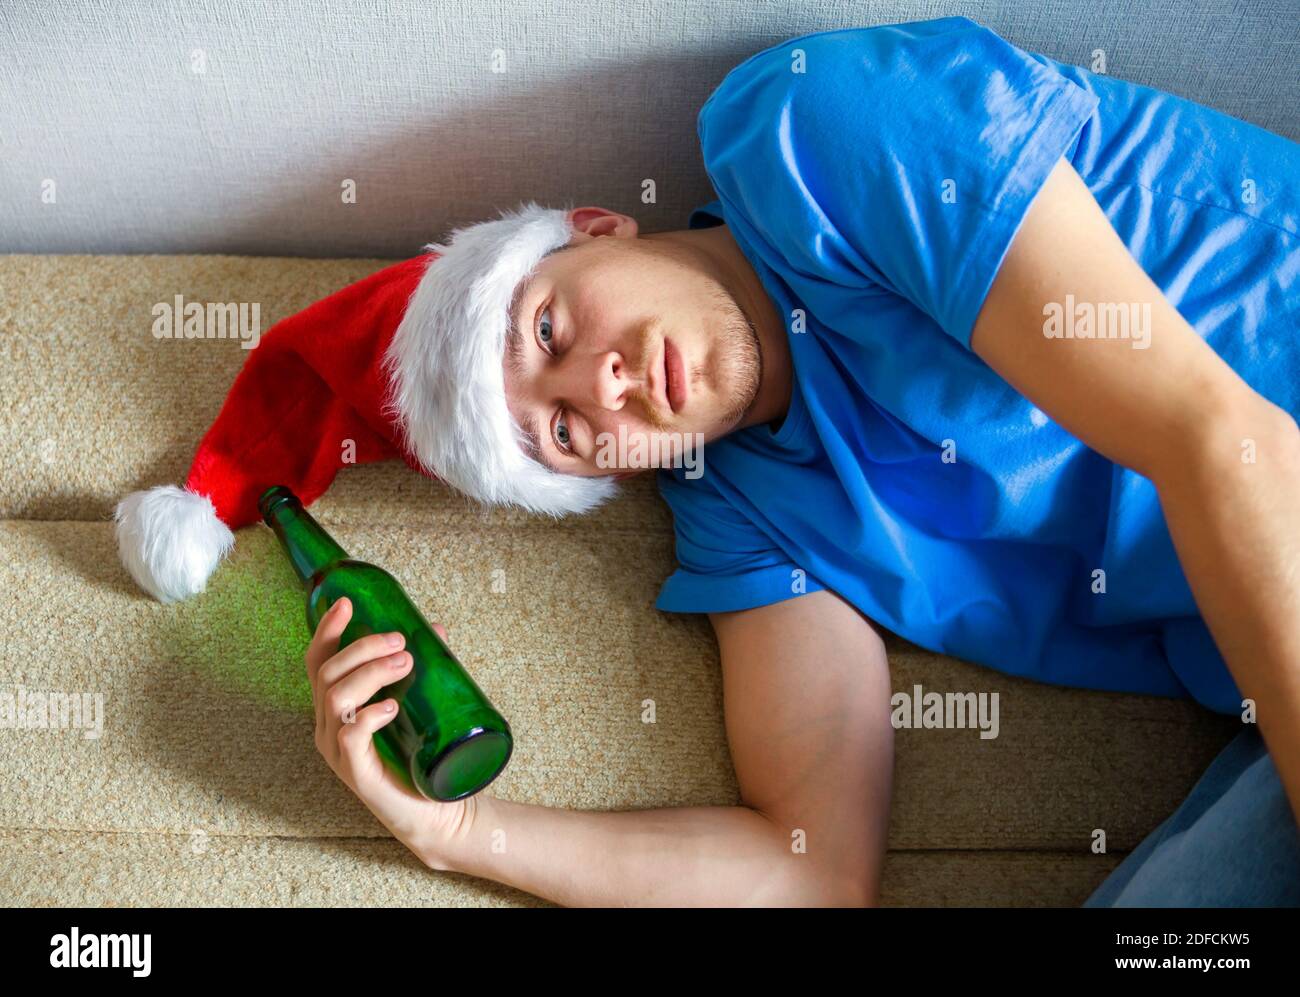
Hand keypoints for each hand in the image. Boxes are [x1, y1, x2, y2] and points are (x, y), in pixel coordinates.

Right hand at [306, 596, 478, 868]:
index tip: (347, 604)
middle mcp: (330, 726)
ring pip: (335, 697)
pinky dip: (370, 715)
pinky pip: (350, 736)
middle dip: (363, 648)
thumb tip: (435, 630)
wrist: (441, 813)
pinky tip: (392, 707)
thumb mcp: (420, 705)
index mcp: (339, 708)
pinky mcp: (356, 773)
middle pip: (326, 672)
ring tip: (404, 664)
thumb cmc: (425, 757)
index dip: (328, 631)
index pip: (319, 662)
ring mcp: (339, 751)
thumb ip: (422, 670)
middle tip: (401, 642)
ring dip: (369, 673)